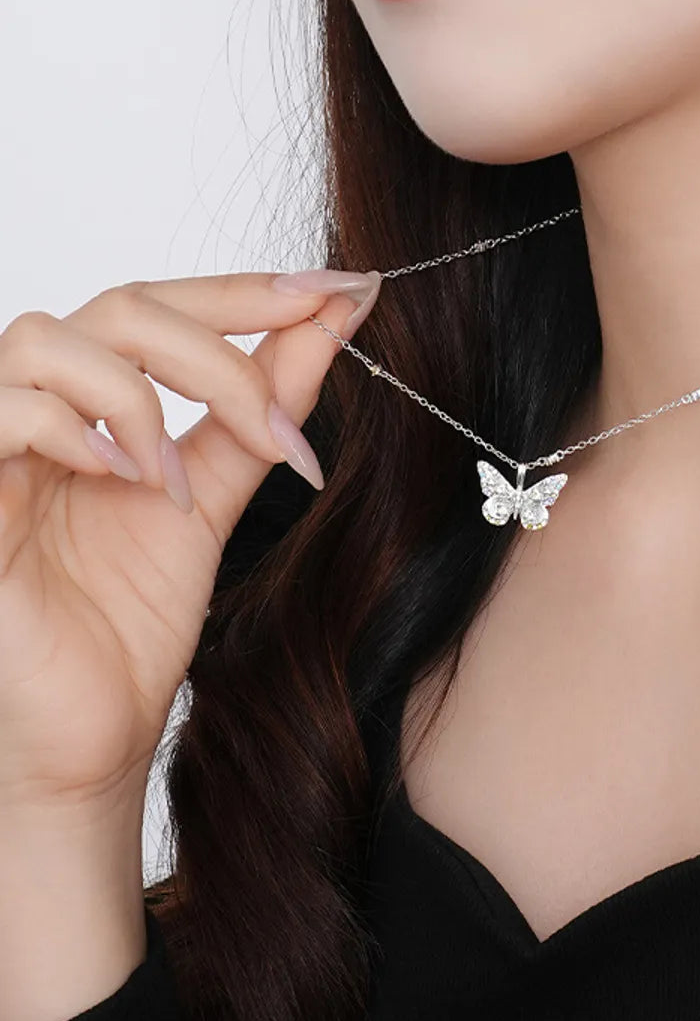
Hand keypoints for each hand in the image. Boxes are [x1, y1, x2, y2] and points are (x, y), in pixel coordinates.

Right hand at [0, 268, 379, 815]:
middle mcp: (40, 406)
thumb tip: (329, 327)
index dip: (253, 291)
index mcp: (98, 405)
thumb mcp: (213, 498)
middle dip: (223, 346)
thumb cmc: (128, 621)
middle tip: (279, 422)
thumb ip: (259, 414)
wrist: (88, 729)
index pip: (168, 308)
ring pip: (54, 339)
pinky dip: (80, 432)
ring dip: (146, 398)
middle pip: (125, 306)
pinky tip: (127, 484)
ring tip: (178, 482)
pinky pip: (4, 411)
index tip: (344, 291)